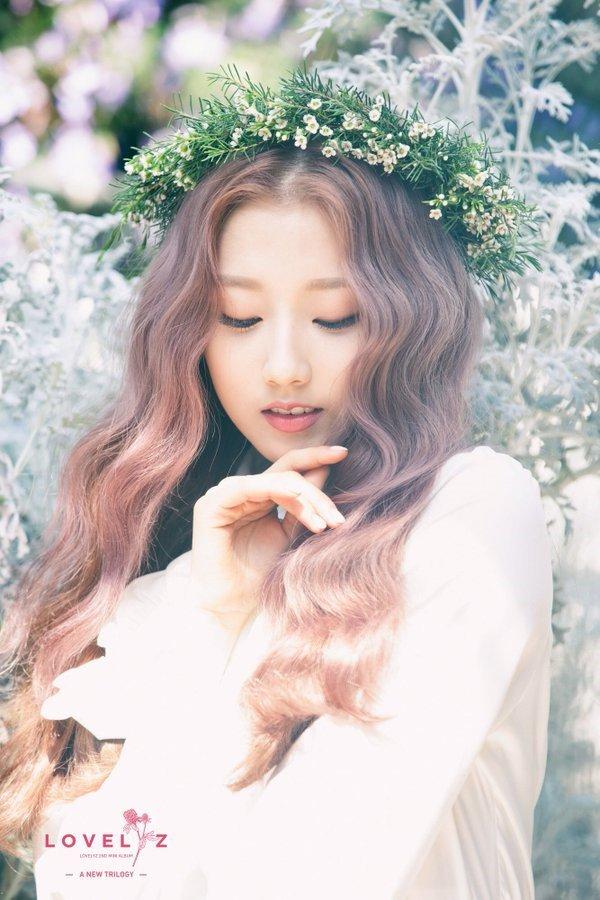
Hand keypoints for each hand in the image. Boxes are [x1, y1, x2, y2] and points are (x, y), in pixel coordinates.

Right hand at [189, 445, 347, 626]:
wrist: (229, 606)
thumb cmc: (257, 576)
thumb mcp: (289, 535)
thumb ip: (303, 507)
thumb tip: (325, 471)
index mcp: (257, 495)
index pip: (289, 467)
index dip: (315, 457)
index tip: (344, 453)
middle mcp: (241, 489)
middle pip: (288, 472)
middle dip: (318, 492)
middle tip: (338, 518)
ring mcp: (225, 494)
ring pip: (278, 480)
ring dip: (307, 500)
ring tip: (325, 526)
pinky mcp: (213, 503)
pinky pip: (253, 487)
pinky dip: (283, 495)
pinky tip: (305, 513)